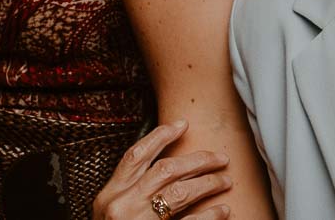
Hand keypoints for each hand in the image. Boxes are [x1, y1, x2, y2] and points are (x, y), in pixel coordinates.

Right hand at [93, 121, 231, 219]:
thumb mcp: (112, 209)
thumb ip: (131, 188)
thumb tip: (171, 165)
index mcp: (109, 195)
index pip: (136, 155)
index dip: (161, 136)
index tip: (183, 124)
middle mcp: (122, 206)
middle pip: (167, 170)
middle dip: (198, 160)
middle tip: (220, 158)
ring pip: (181, 192)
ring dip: (208, 183)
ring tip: (225, 181)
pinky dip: (210, 214)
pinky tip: (223, 210)